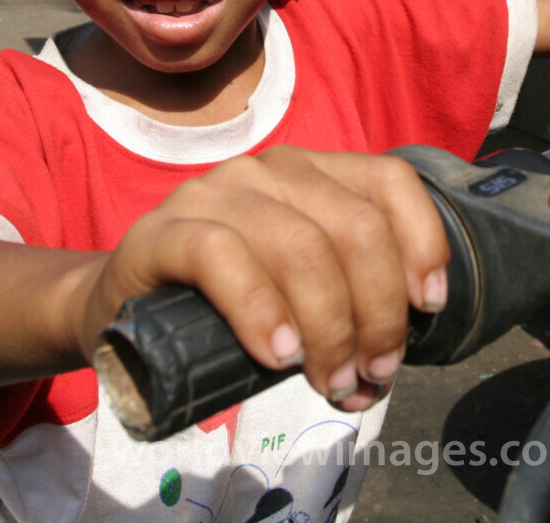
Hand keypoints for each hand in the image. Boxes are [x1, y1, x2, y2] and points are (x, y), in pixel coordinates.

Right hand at [89, 147, 448, 411]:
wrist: (121, 311)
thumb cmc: (225, 306)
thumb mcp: (300, 289)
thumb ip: (348, 300)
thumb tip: (389, 362)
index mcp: (311, 172)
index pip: (389, 182)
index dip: (422, 243)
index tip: (428, 308)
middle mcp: (269, 170)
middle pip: (356, 228)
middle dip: (379, 313)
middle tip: (373, 374)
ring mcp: (214, 193)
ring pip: (301, 247)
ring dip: (331, 328)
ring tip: (331, 381)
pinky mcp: (163, 232)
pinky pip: (222, 257)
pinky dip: (261, 310)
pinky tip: (279, 354)